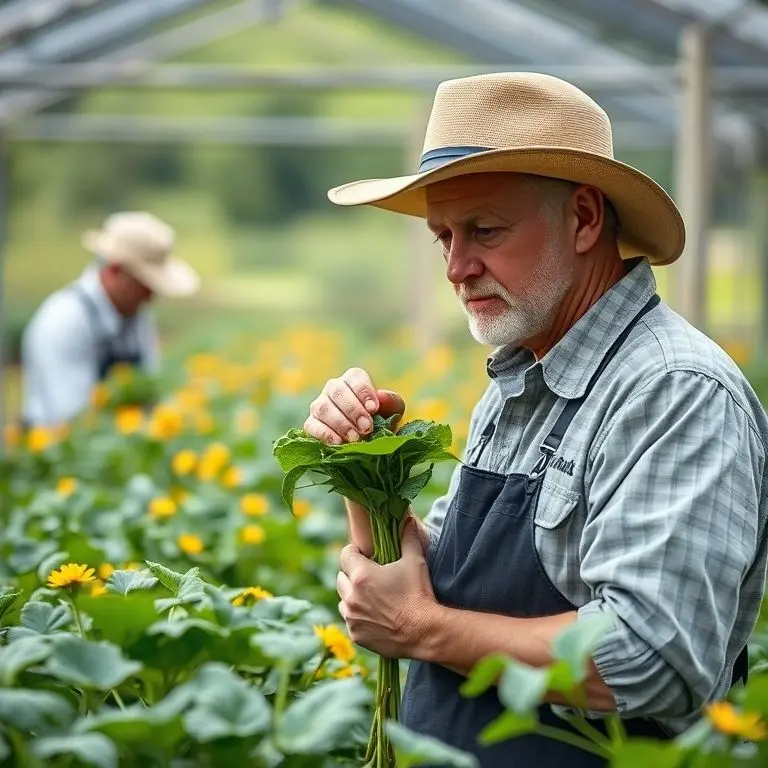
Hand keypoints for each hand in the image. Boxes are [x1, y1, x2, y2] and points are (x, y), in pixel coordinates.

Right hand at [304, 367, 404, 444]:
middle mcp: (333, 388)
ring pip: (323, 408)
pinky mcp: (311, 423)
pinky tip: (338, 443)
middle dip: (353, 410)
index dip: (364, 392)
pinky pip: (312, 425)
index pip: (355, 378)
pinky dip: (324, 434)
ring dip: (340, 423)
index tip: (374, 409)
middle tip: (366, 428)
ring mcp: (319, 405)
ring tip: (355, 438)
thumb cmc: (380, 421)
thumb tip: (382, 398)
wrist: (367, 442)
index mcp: (353, 380)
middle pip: (338, 392)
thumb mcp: (392, 412)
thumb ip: (391, 402)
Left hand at [336, 517, 436, 658]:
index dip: (355, 552)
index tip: (365, 555)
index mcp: (361, 575)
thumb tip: (406, 519)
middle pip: (341, 577)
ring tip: (372, 596)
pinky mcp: (355, 634)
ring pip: (343, 600)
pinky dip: (358, 616)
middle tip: (370, 576)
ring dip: (352, 596)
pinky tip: (374, 615)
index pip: (345, 554)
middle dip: (352, 574)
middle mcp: (351, 595)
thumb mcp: (414, 561)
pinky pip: (350, 620)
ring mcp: (351, 617)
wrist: (424, 632)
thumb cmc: (418, 593)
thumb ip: (408, 538)